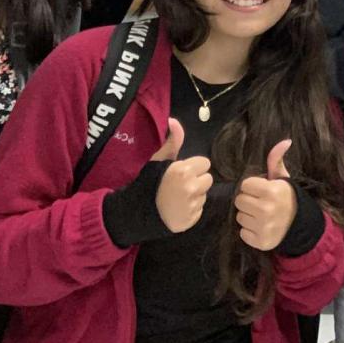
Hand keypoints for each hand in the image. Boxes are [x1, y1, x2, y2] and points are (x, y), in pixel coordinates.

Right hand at [153, 118, 212, 232]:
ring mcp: (192, 206)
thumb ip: (171, 142)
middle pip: (207, 179)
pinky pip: (199, 210)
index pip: (205, 164)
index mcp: (183, 170)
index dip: (194, 167)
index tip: (182, 171)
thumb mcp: (157, 161)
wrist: (136, 213)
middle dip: (197, 180)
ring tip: (177, 198)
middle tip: (180, 185)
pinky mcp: (191, 221)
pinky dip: (191, 210)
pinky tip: (177, 209)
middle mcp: (191, 187)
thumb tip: (174, 121)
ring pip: (204, 195)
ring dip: (194, 195)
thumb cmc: (148, 184)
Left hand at [236, 139, 296, 250]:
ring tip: (260, 215)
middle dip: (248, 200)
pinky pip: (242, 233)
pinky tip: (260, 226)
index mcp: (271, 191)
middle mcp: (266, 209)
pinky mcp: (260, 242)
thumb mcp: (283, 178)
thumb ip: (277, 160)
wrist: (300, 224)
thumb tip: (285, 140)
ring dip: (247, 215)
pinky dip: (249, 231)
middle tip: (260, 202)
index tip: (261, 190)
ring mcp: (263, 227)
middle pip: (239, 201)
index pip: (245, 185)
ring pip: (239, 217)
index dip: (252, 187)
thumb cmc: (286, 198)